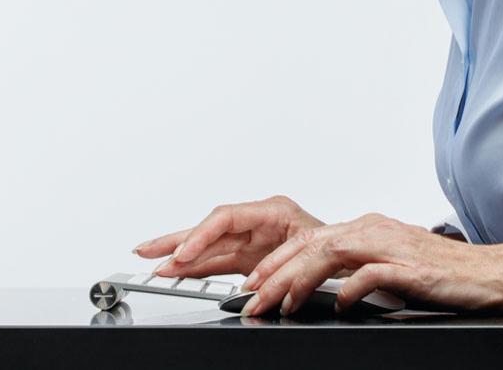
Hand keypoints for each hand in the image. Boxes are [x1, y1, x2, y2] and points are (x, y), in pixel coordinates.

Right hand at [134, 194, 325, 279]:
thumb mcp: (313, 256)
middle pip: (209, 230)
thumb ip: (279, 270)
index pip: (226, 218)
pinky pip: (217, 262)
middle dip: (176, 241)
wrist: (355, 259)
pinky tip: (176, 272)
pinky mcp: (250, 257)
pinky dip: (196, 268)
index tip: (182, 255)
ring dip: (179, 256)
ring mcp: (253, 240)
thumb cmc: (340, 251)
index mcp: (274, 211)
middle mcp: (259, 222)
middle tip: (146, 251)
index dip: (200, 236)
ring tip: (151, 263)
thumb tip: (249, 291)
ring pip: (208, 246)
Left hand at [239, 211, 502, 317]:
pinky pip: (368, 275)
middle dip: (274, 273)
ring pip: (330, 254)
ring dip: (298, 280)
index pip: (309, 239)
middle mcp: (375, 229)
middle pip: (310, 243)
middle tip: (252, 299)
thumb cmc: (443, 273)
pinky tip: (338, 305)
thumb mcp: (391, 264)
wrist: (490, 273)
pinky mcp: (410, 268)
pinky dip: (347, 289)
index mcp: (368, 227)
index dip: (276, 262)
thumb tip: (323, 287)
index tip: (254, 284)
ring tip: (281, 305)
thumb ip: (357, 267)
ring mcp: (391, 246)